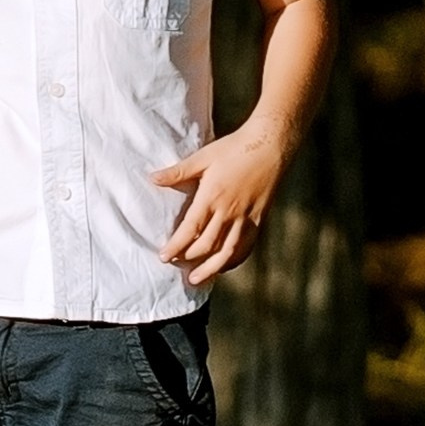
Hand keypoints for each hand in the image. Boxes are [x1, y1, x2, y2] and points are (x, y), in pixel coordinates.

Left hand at [151, 123, 284, 286]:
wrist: (271, 146)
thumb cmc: (234, 148)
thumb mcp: (203, 157)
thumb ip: (178, 172)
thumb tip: (153, 178)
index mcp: (212, 196)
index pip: (190, 229)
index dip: (176, 246)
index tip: (164, 257)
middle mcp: (229, 211)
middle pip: (207, 246)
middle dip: (189, 259)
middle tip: (176, 266)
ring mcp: (247, 217)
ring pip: (227, 252)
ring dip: (211, 268)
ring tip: (197, 279)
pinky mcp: (260, 219)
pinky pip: (247, 246)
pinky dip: (235, 259)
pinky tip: (225, 265)